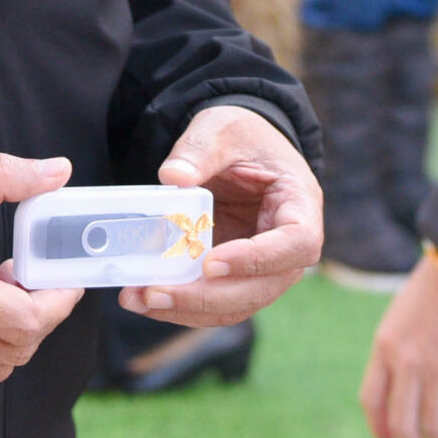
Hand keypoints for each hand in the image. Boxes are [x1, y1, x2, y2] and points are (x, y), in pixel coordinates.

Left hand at [119, 105, 321, 327]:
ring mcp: (264, 267)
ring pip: (236, 305)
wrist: (239, 147)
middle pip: (261, 288)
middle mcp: (289, 246)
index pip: (296, 243)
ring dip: (188, 309)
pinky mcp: (236, 275)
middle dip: (206, 298)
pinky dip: (181, 305)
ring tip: (138, 300)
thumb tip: (173, 178)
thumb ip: (200, 149)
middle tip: (156, 293)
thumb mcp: (221, 128)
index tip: (211, 264)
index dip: (257, 259)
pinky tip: (143, 298)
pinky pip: (215, 301)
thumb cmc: (241, 135)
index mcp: (300, 204)